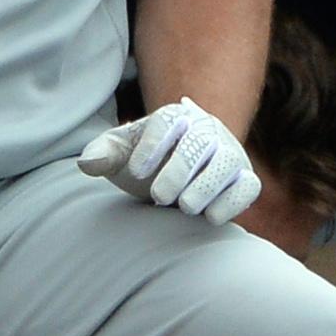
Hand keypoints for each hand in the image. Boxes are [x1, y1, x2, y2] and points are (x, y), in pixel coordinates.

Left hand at [77, 97, 261, 225]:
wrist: (174, 185)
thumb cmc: (143, 166)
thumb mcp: (120, 158)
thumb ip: (103, 155)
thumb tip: (87, 162)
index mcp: (175, 117)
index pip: (167, 121)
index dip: (152, 144)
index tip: (135, 171)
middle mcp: (206, 130)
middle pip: (199, 141)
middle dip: (180, 169)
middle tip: (159, 197)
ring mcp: (229, 154)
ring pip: (226, 162)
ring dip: (207, 185)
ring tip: (185, 207)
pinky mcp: (245, 180)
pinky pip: (248, 187)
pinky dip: (233, 201)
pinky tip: (210, 218)